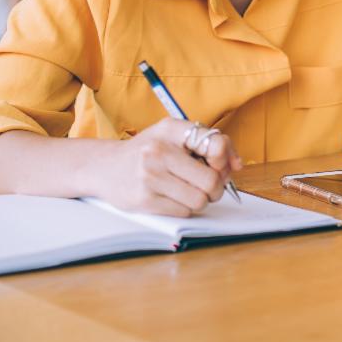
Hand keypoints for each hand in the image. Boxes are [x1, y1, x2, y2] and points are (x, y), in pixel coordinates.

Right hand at [95, 118, 242, 216]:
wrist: (105, 167)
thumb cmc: (147, 151)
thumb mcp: (174, 135)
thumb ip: (208, 143)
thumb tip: (237, 164)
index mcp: (170, 129)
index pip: (214, 144)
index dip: (224, 158)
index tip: (219, 164)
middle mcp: (158, 151)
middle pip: (211, 180)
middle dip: (216, 187)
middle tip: (208, 185)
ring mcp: (149, 177)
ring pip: (200, 200)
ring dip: (201, 200)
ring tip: (188, 190)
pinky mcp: (143, 200)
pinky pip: (183, 212)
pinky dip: (184, 208)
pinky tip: (172, 197)